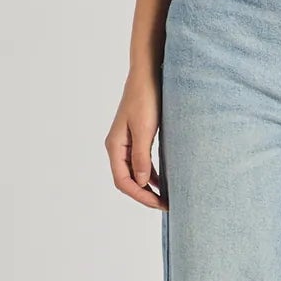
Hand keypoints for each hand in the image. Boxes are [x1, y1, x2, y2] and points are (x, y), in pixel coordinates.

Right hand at [106, 67, 166, 208]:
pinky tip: (164, 181)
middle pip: (127, 180)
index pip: (123, 181)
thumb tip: (141, 181)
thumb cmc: (145, 98)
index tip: (159, 204)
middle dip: (144, 195)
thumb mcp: (145, 129)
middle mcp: (117, 146)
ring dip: (148, 187)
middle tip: (166, 205)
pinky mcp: (136, 137)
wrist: (147, 75)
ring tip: (165, 198)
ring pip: (134, 173)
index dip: (140, 195)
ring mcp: (126, 142)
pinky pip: (141, 163)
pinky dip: (151, 174)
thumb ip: (141, 156)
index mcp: (115, 146)